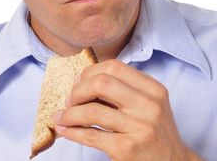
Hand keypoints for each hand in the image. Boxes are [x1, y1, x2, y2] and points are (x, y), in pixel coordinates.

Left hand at [53, 59, 201, 160]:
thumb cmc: (155, 132)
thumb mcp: (150, 104)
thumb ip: (124, 90)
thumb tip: (83, 82)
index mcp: (153, 89)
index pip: (114, 67)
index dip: (89, 73)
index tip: (79, 84)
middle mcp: (148, 106)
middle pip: (101, 83)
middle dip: (78, 90)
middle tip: (70, 101)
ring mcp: (139, 127)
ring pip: (92, 111)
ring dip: (69, 114)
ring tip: (62, 117)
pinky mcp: (127, 149)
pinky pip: (91, 135)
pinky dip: (72, 131)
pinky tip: (64, 129)